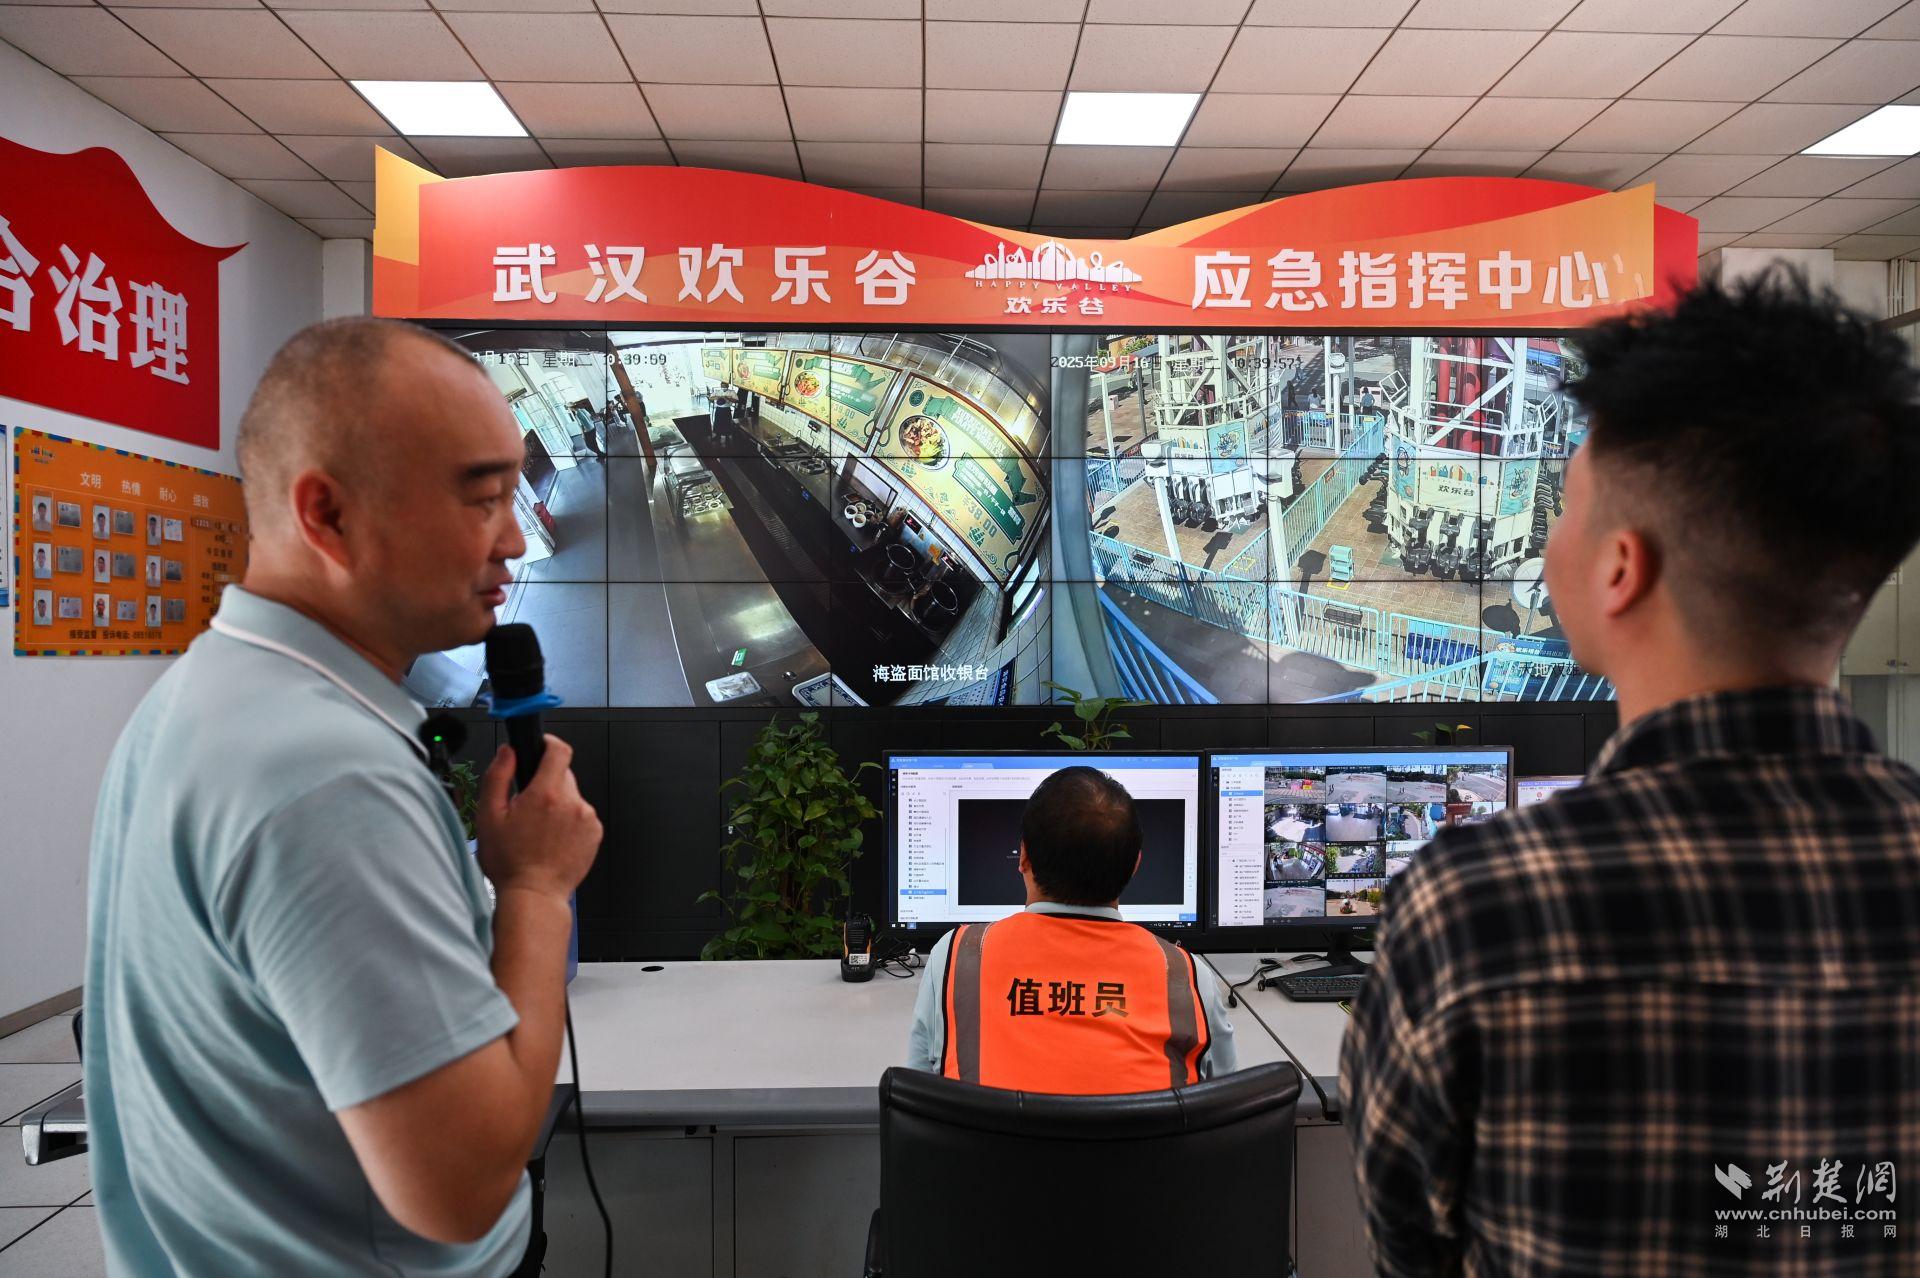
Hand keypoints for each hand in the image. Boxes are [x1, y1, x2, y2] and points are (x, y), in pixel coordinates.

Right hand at [474, 737, 601, 900]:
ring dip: (558, 805)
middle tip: (528, 808)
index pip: (559, 750)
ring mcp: (587, 819)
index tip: (542, 747)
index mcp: (546, 794)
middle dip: (545, 784)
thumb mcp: (489, 816)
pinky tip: (553, 840)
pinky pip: (581, 816)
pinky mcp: (595, 833)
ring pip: (572, 797)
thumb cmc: (510, 863)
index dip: (549, 744)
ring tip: (540, 830)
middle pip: (563, 775)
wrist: (534, 895)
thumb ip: (498, 776)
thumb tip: (508, 752)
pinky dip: (569, 822)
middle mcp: (572, 803)